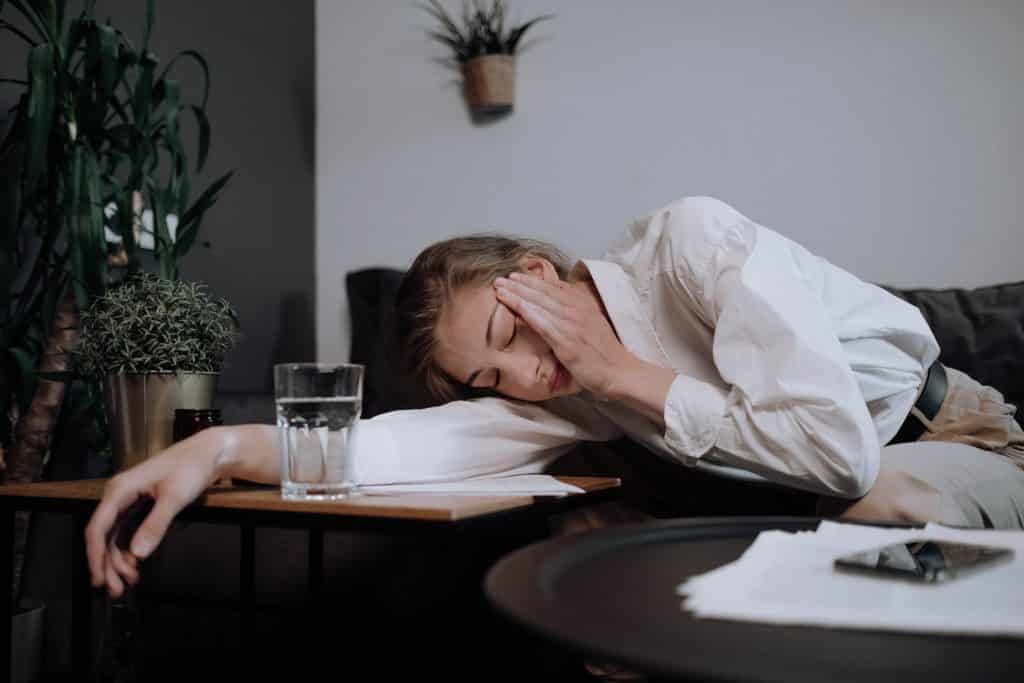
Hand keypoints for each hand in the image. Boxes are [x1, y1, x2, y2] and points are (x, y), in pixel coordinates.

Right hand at [85, 428, 223, 597]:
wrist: (207, 453)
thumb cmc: (191, 467)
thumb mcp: (175, 498)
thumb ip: (155, 525)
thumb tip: (137, 553)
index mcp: (120, 489)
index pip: (97, 528)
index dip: (95, 556)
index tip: (100, 578)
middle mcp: (118, 495)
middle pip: (103, 536)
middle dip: (108, 564)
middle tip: (117, 589)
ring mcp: (127, 500)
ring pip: (114, 537)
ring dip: (118, 560)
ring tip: (129, 581)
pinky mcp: (138, 505)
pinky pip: (125, 531)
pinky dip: (128, 550)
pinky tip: (134, 564)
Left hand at [494, 272, 632, 397]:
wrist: (620, 371)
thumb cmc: (605, 353)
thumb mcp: (593, 324)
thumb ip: (576, 313)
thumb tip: (559, 307)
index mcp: (583, 304)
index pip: (554, 286)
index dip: (533, 280)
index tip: (516, 275)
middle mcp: (577, 310)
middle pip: (543, 291)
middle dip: (520, 283)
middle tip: (501, 278)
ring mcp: (571, 325)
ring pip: (539, 303)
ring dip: (517, 293)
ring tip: (500, 287)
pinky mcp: (566, 342)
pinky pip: (542, 323)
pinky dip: (527, 311)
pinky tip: (513, 304)